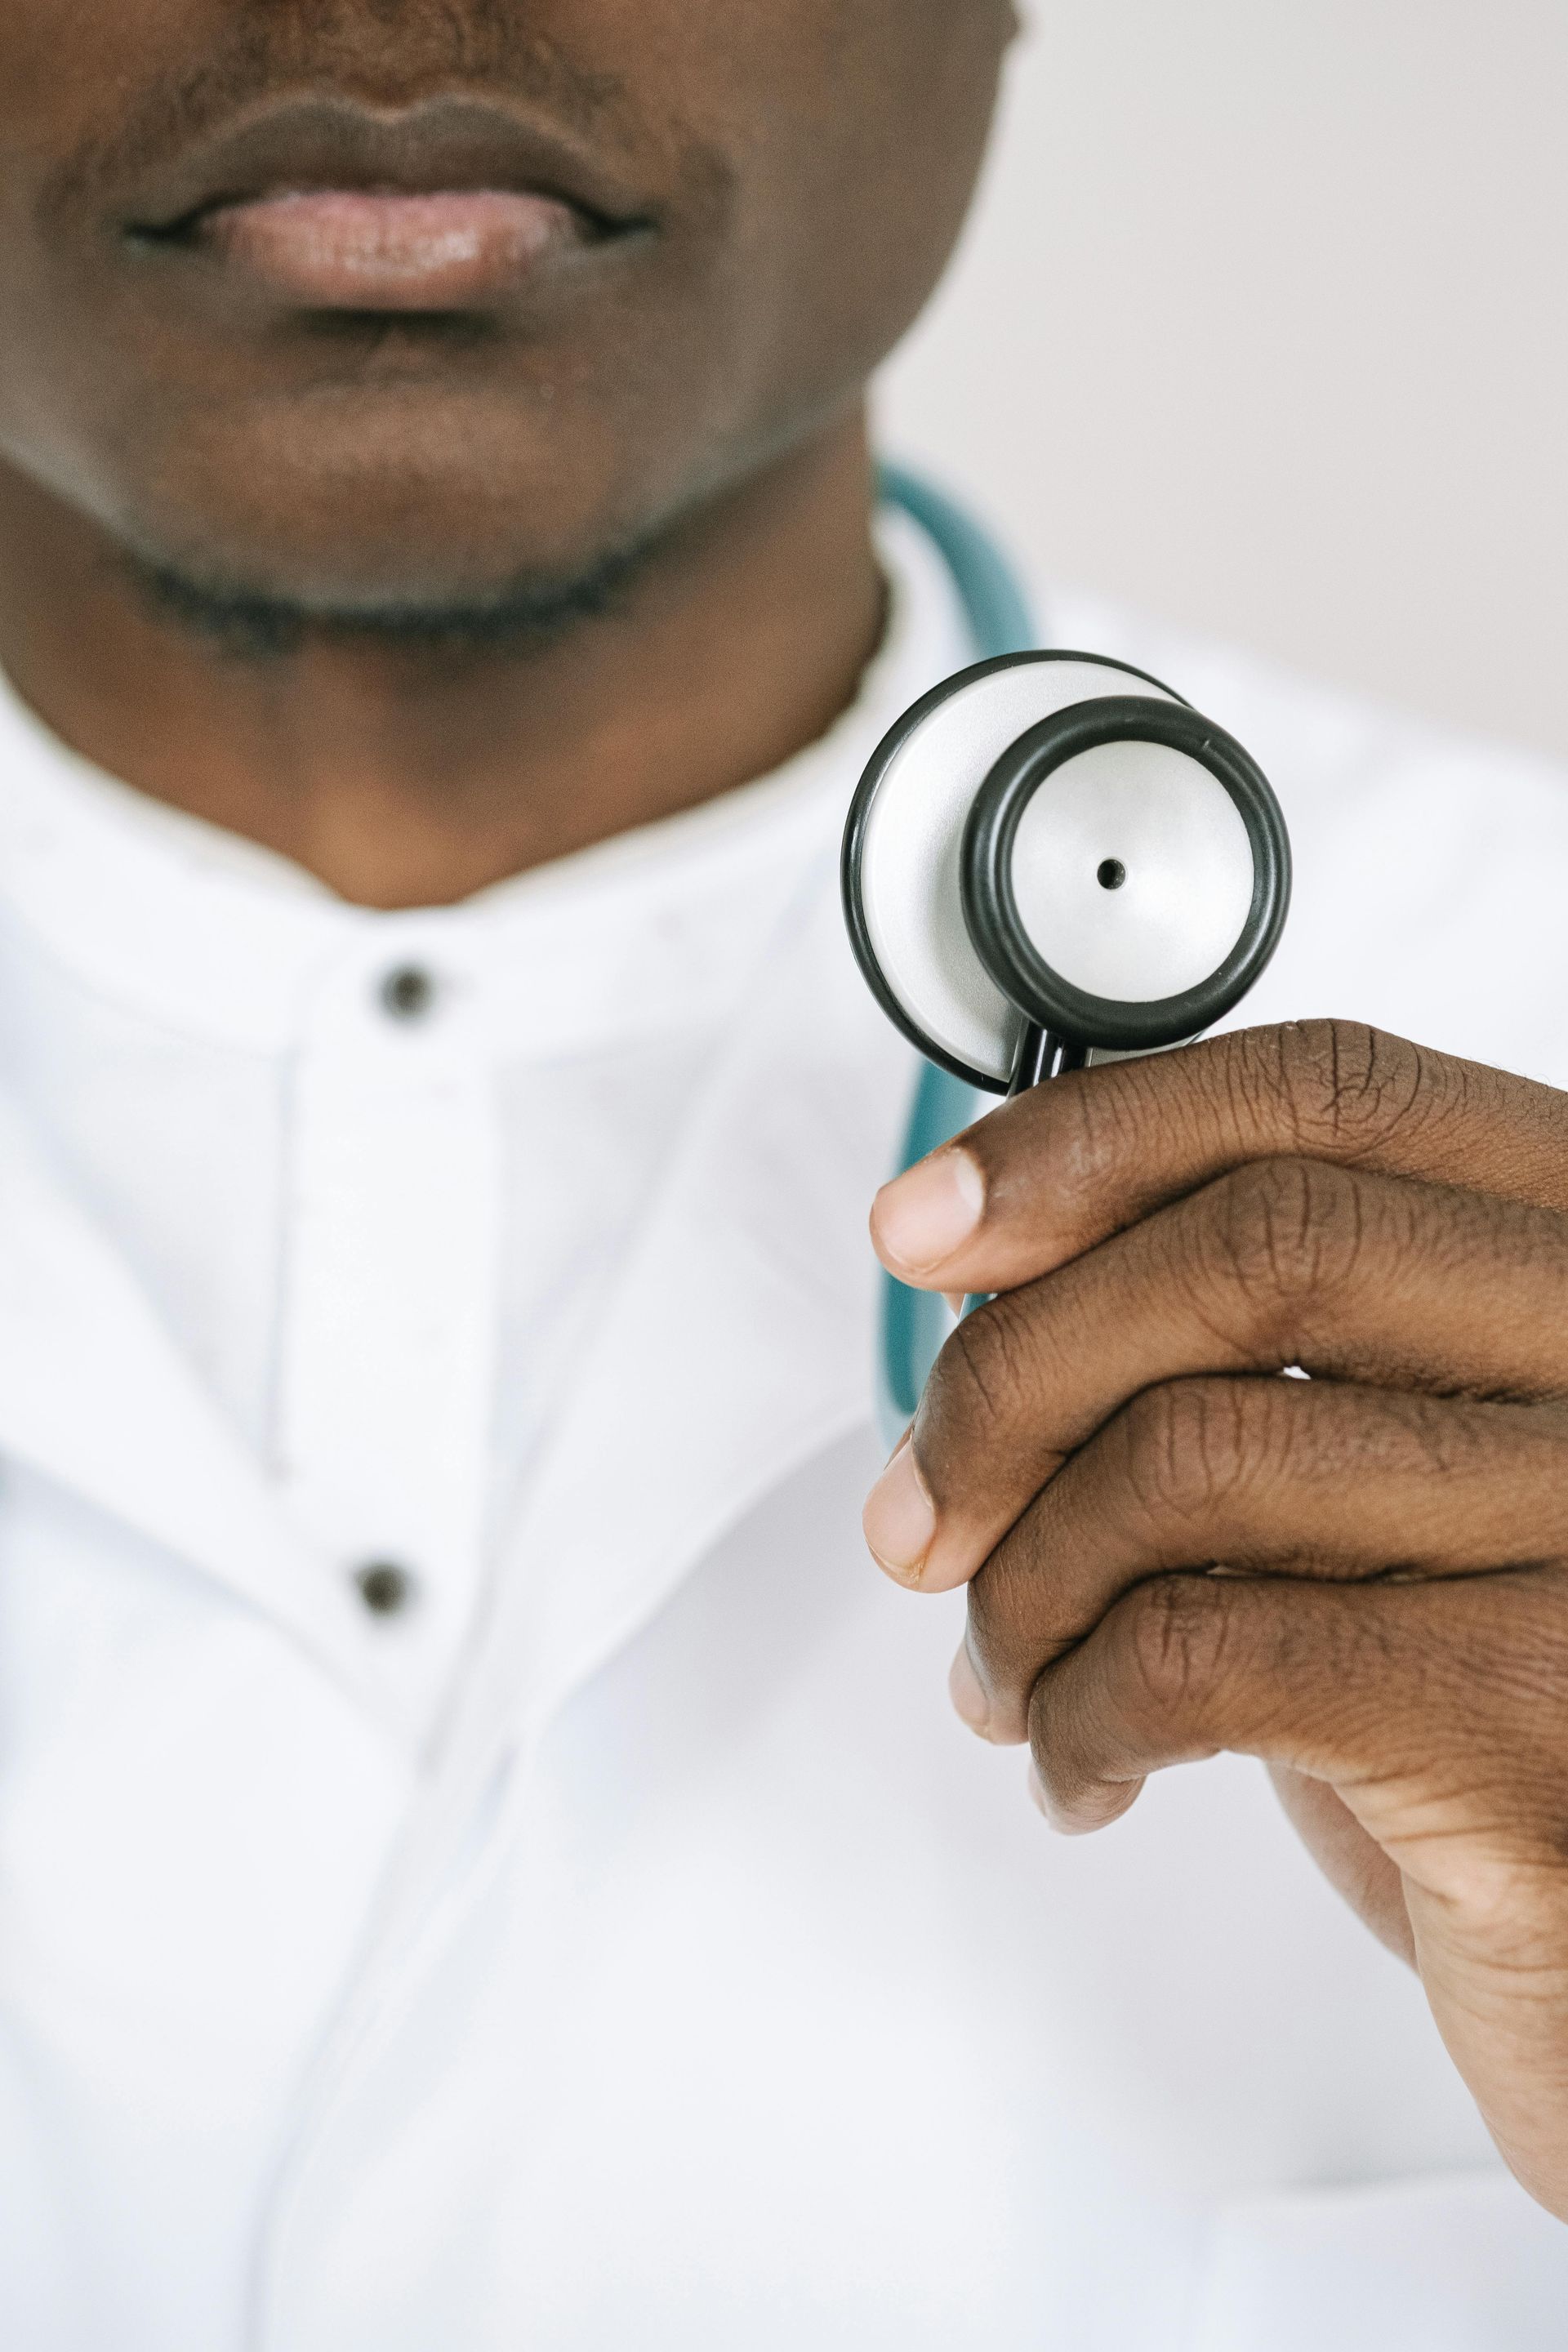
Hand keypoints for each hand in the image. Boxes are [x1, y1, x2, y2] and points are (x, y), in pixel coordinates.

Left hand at [863, 1021, 1567, 2218]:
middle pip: (1250, 1254)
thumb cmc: (1477, 1705)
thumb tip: (978, 1273)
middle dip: (1016, 1376)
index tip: (930, 1219)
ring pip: (1194, 1459)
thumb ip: (1236, 1353)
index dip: (1096, 1136)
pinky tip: (1080, 1762)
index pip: (1330, 1098)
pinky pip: (1200, 1654)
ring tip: (1005, 1670)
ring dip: (1027, 1583)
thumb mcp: (1373, 1481)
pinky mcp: (1532, 1720)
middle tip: (924, 1508)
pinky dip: (1077, 1713)